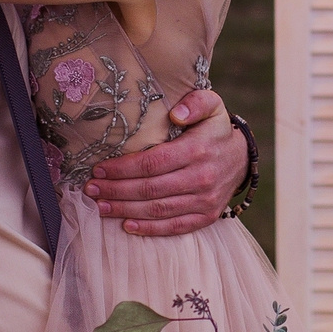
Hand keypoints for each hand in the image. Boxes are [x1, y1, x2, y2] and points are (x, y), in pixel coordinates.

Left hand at [86, 89, 251, 235]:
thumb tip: (175, 114)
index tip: (99, 168)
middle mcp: (201, 178)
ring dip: (125, 210)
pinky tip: (126, 225)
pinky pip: (175, 227)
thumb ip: (195, 102)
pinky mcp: (206, 217)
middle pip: (150, 189)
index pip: (152, 163)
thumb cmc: (215, 129)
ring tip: (100, 206)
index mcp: (197, 150)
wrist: (242, 158)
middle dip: (116, 190)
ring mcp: (205, 201)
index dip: (123, 168)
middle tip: (90, 189)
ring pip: (158, 210)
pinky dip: (149, 229)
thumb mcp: (212, 105)